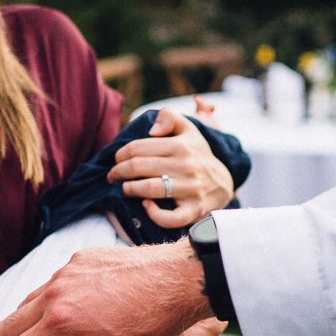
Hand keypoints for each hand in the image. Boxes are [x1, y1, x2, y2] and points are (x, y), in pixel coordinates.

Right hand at [0, 240, 210, 335]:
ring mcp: (64, 273)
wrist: (180, 280)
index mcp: (61, 324)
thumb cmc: (154, 327)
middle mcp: (54, 293)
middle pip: (6, 329)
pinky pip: (48, 287)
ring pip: (24, 306)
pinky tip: (53, 324)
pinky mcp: (77, 262)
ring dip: (16, 332)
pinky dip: (40, 310)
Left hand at [108, 103, 233, 228]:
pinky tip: (146, 205)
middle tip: (113, 176)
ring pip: (150, 189)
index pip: (138, 148)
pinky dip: (154, 214)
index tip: (116, 160)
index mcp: (181, 146)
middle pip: (138, 167)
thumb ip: (170, 117)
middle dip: (118, 172)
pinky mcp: (194, 210)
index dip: (120, 154)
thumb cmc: (197, 155)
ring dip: (129, 189)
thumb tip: (152, 129)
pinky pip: (170, 218)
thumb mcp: (189, 130)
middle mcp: (186, 166)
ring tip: (124, 188)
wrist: (223, 183)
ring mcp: (191, 190)